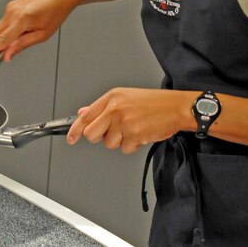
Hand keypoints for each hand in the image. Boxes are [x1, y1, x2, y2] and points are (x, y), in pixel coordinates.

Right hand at [0, 0, 71, 61]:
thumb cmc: (55, 13)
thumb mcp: (42, 35)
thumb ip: (22, 45)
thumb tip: (8, 54)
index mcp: (22, 19)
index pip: (2, 39)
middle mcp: (13, 11)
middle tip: (12, 48)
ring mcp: (10, 7)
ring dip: (6, 35)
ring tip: (26, 32)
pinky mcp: (10, 5)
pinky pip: (4, 21)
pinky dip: (9, 28)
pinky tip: (24, 25)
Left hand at [65, 88, 193, 153]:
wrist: (176, 107)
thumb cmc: (153, 102)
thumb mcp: (125, 97)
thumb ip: (102, 107)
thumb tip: (83, 112)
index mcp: (111, 98)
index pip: (86, 117)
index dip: (75, 130)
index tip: (71, 138)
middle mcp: (115, 109)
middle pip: (92, 134)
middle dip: (100, 137)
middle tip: (113, 132)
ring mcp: (124, 123)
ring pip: (109, 143)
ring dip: (120, 141)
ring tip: (133, 128)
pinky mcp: (134, 135)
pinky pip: (125, 149)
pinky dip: (133, 145)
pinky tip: (141, 133)